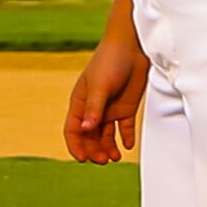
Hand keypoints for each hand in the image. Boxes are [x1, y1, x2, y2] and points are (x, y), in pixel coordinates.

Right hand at [64, 6, 150, 163]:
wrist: (133, 46)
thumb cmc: (110, 61)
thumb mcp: (100, 85)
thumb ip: (94, 108)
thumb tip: (85, 129)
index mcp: (80, 103)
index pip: (73, 130)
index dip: (76, 146)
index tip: (83, 159)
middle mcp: (93, 109)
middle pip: (89, 137)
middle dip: (94, 150)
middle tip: (104, 160)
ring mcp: (110, 109)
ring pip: (106, 136)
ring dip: (109, 148)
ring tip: (116, 157)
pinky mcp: (126, 108)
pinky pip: (124, 129)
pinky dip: (125, 138)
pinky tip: (128, 146)